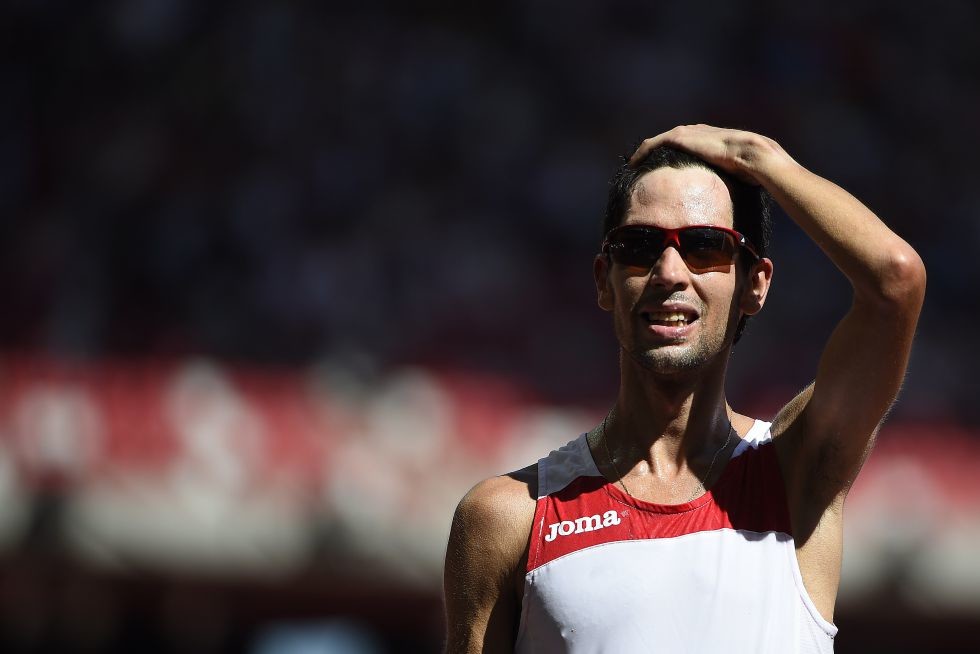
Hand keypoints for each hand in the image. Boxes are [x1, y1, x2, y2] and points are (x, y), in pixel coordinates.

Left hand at [628, 124, 792, 185]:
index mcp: (712, 141)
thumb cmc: (753, 170)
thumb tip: (733, 203)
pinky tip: (632, 163)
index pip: (688, 146)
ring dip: (645, 153)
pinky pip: (653, 144)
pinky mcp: (680, 138)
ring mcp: (689, 133)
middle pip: (670, 141)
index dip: (675, 157)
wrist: (753, 155)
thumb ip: (731, 182)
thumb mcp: (739, 175)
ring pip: (659, 142)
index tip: (664, 170)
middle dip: (656, 153)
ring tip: (634, 165)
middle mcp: (698, 133)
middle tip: (643, 167)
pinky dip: (642, 153)